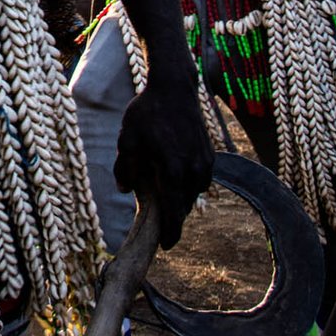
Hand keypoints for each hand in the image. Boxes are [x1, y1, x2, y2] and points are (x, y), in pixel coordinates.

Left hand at [115, 79, 213, 247]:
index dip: (169, 234)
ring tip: (162, 188)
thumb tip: (127, 191)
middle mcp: (194, 170)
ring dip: (179, 197)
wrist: (174, 88)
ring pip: (193, 194)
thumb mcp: (127, 141)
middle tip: (155, 214)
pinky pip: (200, 180)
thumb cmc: (147, 113)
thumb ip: (125, 170)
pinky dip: (188, 183)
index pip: (174, 214)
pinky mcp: (211, 155)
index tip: (165, 247)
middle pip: (183, 206)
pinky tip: (173, 172)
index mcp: (173, 171)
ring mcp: (205, 163)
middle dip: (170, 213)